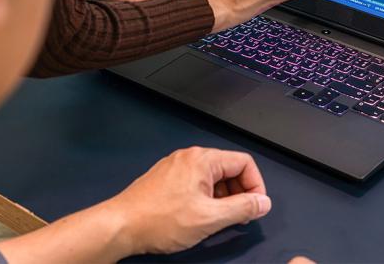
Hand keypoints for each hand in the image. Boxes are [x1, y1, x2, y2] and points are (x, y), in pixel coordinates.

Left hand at [110, 147, 270, 254]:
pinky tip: (199, 218)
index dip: (256, 186)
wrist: (121, 225)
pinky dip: (205, 198)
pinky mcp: (166, 179)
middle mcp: (188, 157)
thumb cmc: (158, 220)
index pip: (244, 163)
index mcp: (202, 160)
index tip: (255, 207)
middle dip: (239, 193)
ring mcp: (176, 167)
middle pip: (229, 169)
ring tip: (218, 221)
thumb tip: (262, 203)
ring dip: (222, 198)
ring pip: (212, 178)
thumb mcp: (210, 218)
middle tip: (240, 217)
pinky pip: (196, 183)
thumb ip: (242, 208)